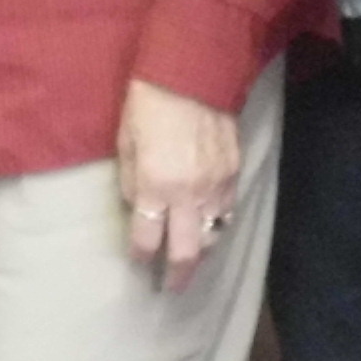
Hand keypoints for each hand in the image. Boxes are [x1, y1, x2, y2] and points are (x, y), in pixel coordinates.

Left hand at [117, 77, 241, 292]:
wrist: (193, 72)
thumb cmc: (148, 103)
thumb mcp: (125, 142)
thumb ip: (132, 182)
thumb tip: (139, 210)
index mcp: (155, 186)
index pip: (148, 239)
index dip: (142, 256)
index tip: (139, 262)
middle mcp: (188, 193)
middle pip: (188, 252)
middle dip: (178, 275)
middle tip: (172, 288)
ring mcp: (216, 185)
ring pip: (214, 236)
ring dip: (202, 252)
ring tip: (191, 260)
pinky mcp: (235, 172)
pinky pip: (228, 211)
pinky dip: (218, 225)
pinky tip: (210, 227)